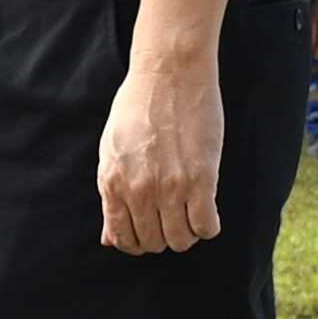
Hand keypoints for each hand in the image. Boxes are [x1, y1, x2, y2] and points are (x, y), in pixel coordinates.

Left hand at [98, 40, 225, 253]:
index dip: (136, 243)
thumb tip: (108, 240)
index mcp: (112, 183)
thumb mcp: (111, 151)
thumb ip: (111, 196)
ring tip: (190, 213)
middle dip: (162, 237)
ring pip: (181, 240)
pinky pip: (207, 227)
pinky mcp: (202, 179)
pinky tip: (207, 209)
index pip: (121, 238)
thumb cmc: (138, 108)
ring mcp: (170, 187)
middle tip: (172, 218)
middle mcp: (138, 190)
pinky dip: (208, 226)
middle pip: (153, 243)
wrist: (169, 75)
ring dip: (187, 233)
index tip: (148, 232)